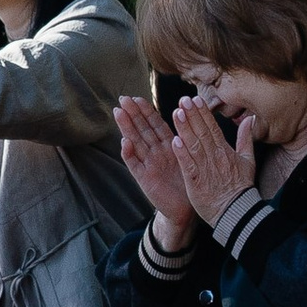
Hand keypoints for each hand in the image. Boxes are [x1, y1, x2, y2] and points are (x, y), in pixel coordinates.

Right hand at [113, 94, 191, 239]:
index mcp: (166, 146)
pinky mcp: (144, 179)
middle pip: (142, 130)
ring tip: (118, 113)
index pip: (155, 124)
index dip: (146, 111)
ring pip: (136, 143)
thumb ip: (183, 137)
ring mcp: (148, 165)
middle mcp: (155, 153)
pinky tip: (124, 143)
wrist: (185, 208)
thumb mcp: (187, 155)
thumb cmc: (187, 181)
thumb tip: (186, 113)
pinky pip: (136, 165)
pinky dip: (130, 155)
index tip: (137, 97)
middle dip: (132, 114)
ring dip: (127, 128)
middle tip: (123, 99)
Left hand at [167, 90, 258, 222]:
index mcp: (225, 151)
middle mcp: (214, 157)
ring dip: (185, 129)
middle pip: (201, 132)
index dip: (203, 113)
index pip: (213, 128)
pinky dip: (182, 154)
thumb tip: (249, 119)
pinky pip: (188, 165)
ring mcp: (205, 169)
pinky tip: (175, 141)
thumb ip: (246, 139)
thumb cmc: (241, 187)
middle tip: (182, 100)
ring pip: (193, 145)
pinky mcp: (196, 182)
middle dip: (192, 115)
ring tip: (177, 113)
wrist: (236, 212)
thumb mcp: (248, 161)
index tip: (195, 99)